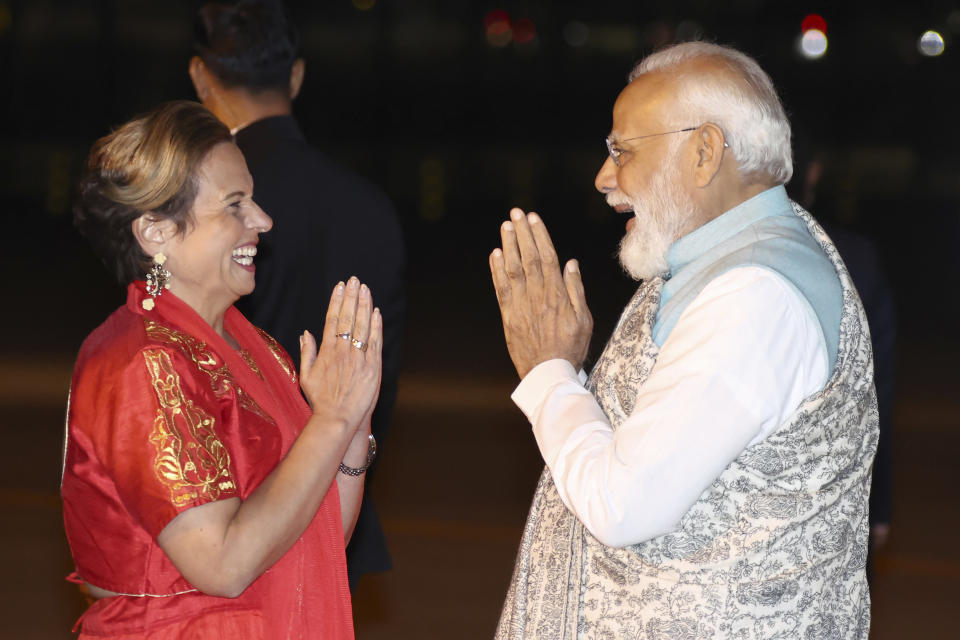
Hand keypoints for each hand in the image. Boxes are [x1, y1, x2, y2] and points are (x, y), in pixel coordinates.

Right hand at [299, 277, 382, 430]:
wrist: (337, 419)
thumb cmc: (321, 400)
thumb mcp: (306, 376)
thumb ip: (307, 352)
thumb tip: (305, 333)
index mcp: (327, 351)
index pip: (332, 319)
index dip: (337, 301)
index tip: (339, 286)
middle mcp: (343, 351)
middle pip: (348, 318)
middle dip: (351, 297)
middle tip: (355, 280)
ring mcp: (359, 358)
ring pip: (363, 327)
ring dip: (364, 306)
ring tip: (365, 289)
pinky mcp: (373, 367)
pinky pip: (375, 342)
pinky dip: (376, 326)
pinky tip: (377, 312)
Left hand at [489, 208, 592, 378]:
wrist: (548, 374)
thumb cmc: (571, 347)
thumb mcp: (584, 319)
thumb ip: (576, 290)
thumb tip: (571, 263)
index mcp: (558, 294)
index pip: (547, 257)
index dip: (540, 236)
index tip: (534, 219)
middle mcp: (538, 295)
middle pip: (528, 257)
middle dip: (522, 233)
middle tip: (516, 213)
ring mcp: (521, 305)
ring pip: (513, 269)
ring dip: (509, 245)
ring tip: (505, 226)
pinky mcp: (508, 316)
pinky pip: (501, 288)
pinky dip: (497, 270)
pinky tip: (495, 254)